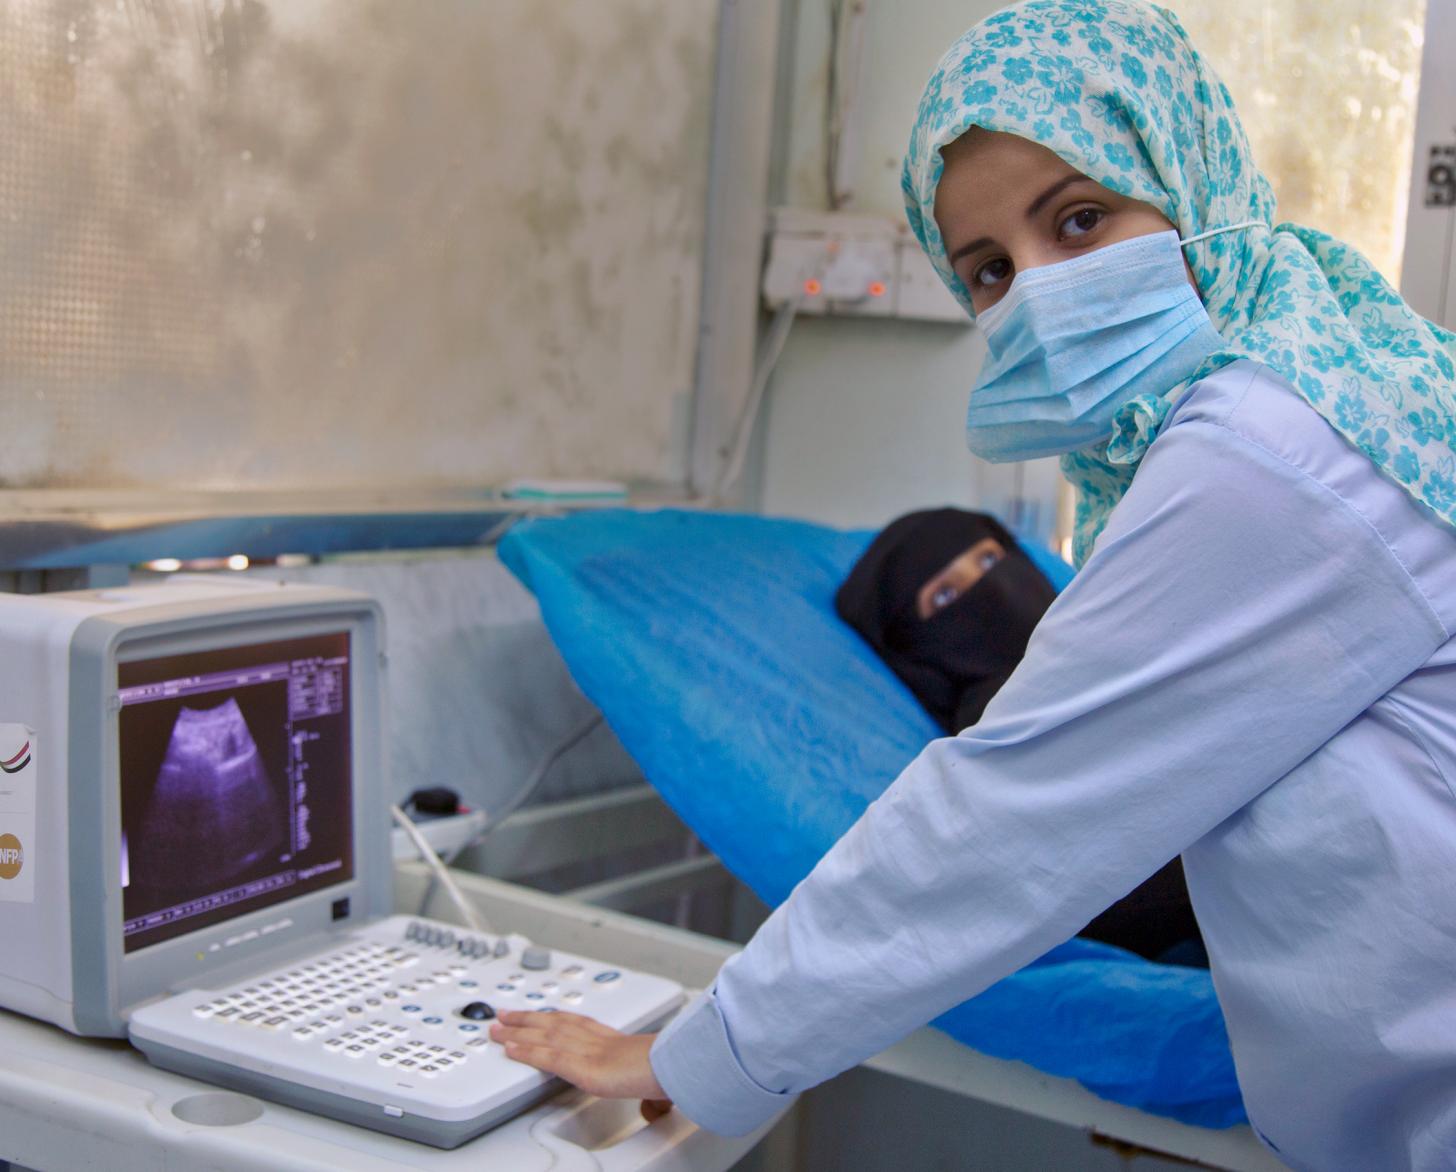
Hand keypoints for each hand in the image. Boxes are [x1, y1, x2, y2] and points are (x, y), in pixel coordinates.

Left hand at [489, 1010, 671, 1120]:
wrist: (672, 1066)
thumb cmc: (671, 1070)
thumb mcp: (658, 1081)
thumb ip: (650, 1095)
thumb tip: (655, 1110)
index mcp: (614, 1041)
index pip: (578, 1024)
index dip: (556, 1018)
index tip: (542, 1014)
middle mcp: (596, 1040)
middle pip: (554, 1024)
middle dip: (528, 1019)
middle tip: (506, 1014)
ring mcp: (586, 1051)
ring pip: (544, 1035)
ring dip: (517, 1030)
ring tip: (496, 1028)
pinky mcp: (580, 1066)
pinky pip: (546, 1057)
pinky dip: (526, 1051)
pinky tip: (509, 1049)